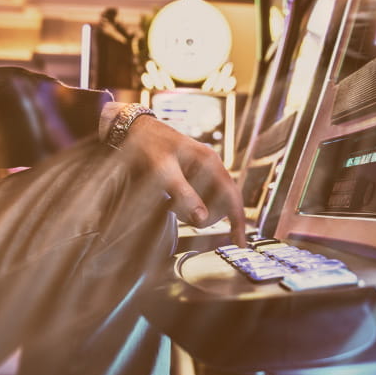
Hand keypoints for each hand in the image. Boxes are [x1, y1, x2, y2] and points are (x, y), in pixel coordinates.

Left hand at [120, 115, 245, 245]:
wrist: (135, 130)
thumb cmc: (149, 146)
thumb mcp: (163, 172)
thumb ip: (184, 194)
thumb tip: (202, 219)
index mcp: (210, 162)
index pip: (232, 197)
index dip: (238, 222)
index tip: (239, 244)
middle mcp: (211, 166)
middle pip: (222, 203)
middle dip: (204, 215)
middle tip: (177, 212)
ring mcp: (204, 170)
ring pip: (210, 202)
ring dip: (193, 210)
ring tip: (169, 201)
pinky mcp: (194, 174)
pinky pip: (199, 197)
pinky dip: (188, 205)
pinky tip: (171, 200)